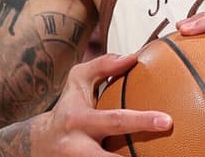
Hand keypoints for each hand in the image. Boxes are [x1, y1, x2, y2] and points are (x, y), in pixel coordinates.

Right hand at [31, 53, 171, 155]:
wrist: (37, 143)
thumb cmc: (68, 108)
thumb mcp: (77, 82)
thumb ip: (103, 66)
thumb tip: (133, 57)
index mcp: (79, 120)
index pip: (115, 120)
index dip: (141, 121)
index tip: (167, 121)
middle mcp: (76, 147)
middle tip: (162, 148)